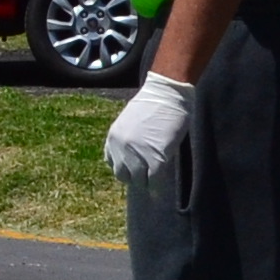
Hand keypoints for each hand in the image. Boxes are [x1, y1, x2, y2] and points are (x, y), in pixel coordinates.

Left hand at [102, 69, 196, 187]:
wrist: (167, 94)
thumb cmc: (152, 103)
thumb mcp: (129, 121)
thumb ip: (127, 139)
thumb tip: (133, 155)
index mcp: (113, 138)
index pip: (112, 162)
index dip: (125, 166)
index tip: (134, 167)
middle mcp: (121, 149)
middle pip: (123, 175)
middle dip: (134, 177)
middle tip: (146, 175)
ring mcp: (137, 155)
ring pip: (138, 181)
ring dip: (146, 182)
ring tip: (154, 180)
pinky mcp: (155, 160)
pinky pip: (153, 181)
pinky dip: (157, 186)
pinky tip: (161, 184)